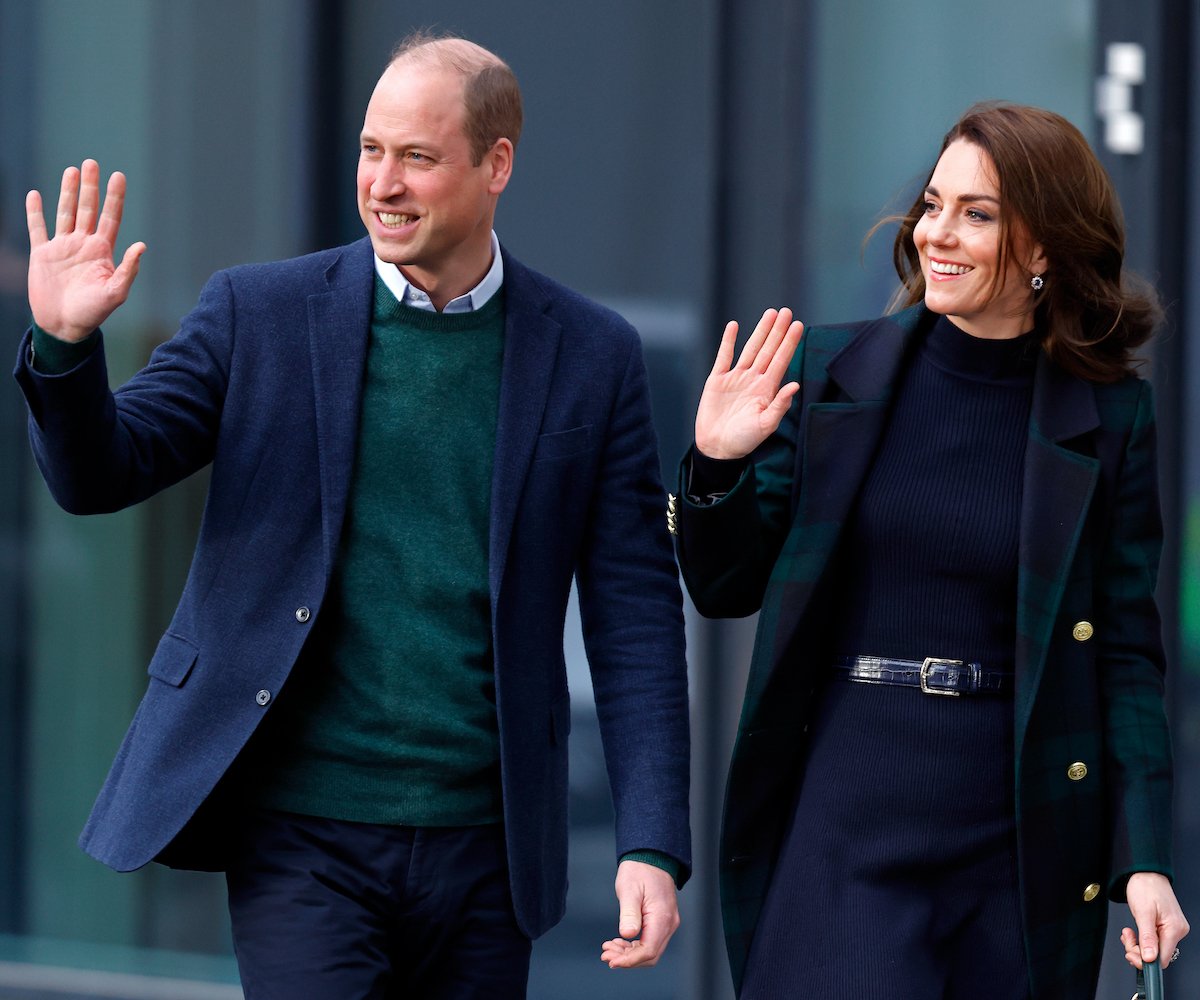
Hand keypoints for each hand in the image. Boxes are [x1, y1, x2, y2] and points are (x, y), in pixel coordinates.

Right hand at [27, 159, 145, 341]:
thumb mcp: (115, 293)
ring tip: (72, 170)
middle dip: (90, 187)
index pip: (110, 218)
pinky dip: (35, 212)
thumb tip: (141, 245)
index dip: (114, 197)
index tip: (118, 176)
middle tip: (92, 163)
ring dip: (67, 192)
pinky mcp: (42, 254)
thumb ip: (128, 269)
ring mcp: (62, 248)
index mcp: (103, 252)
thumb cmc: (93, 313)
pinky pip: (38, 228)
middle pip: (87, 209)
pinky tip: (35, 195)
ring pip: (65, 213)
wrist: (64, 326)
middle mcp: (84, 245)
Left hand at [599, 859, 679, 968]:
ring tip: (608, 949)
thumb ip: (629, 913)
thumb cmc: (639, 871)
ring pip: (650, 951)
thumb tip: (627, 935)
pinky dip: (633, 946)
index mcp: (662, 917)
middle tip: (606, 955)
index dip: (630, 960)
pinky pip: (649, 942)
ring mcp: (667, 924)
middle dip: (627, 959)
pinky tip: (619, 942)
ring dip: (629, 954)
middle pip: (650, 955)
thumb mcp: (629, 890)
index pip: (648, 950)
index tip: (611, 961)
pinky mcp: (661, 922)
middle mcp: (669, 924)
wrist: (650, 858)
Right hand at [694, 307, 802, 460]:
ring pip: (750, 349)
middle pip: (768, 350)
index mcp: (767, 389)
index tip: (798, 325)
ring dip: (760, 331)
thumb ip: (780, 405)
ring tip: (770, 314)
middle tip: (787, 312)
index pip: (781, 360)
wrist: (717, 448)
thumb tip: (795, 385)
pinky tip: (734, 327)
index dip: (789, 343)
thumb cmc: (744, 440)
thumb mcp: (766, 425)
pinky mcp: (717, 380)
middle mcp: (754, 380)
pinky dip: (728, 341)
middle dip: (778, 331)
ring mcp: (736, 378)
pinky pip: (724, 356)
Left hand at [1120, 872, 1188, 969]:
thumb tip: (1150, 958)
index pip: (1163, 958)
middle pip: (1158, 955)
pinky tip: (1133, 932)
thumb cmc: (1145, 887)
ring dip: (1137, 944)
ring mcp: (1172, 929)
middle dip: (1138, 950)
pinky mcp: (1166, 926)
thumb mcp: (1142, 912)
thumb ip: (1147, 937)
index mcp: (1174, 929)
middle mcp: (1176, 931)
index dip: (1145, 961)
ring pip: (1154, 948)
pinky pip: (1154, 940)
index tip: (1130, 954)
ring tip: (1127, 933)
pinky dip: (1141, 939)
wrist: (1146, 873)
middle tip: (1126, 939)